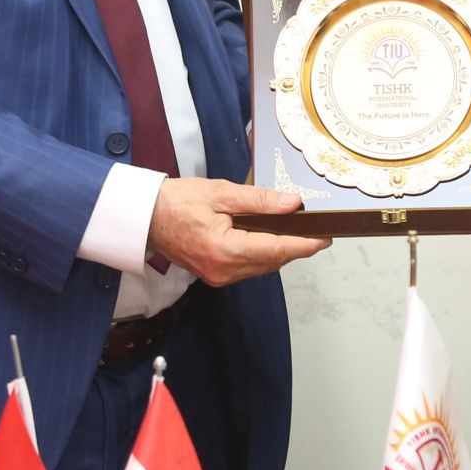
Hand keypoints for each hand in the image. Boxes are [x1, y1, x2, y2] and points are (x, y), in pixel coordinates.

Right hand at [149, 180, 328, 284]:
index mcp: (224, 249)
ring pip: (263, 267)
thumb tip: (292, 204)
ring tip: (295, 232)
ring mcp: (218, 276)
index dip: (305, 244)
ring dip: (280, 251)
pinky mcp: (215, 275)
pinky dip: (262, 254)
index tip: (325, 238)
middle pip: (273, 261)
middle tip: (315, 230)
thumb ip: (260, 201)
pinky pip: (249, 268)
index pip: (276, 249)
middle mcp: (223, 270)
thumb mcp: (221, 193)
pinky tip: (268, 238)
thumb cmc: (177, 202)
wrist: (146, 217)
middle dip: (296, 246)